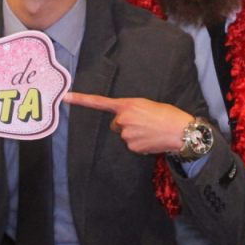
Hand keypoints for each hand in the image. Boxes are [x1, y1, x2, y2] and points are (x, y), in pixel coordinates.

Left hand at [65, 91, 193, 154]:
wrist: (180, 130)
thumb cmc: (166, 114)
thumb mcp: (145, 104)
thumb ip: (130, 109)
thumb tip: (124, 118)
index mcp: (125, 104)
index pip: (98, 102)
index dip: (80, 100)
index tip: (65, 97)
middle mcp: (122, 119)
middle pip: (115, 124)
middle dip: (125, 124)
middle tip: (143, 122)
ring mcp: (126, 134)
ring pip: (124, 135)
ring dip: (134, 134)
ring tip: (150, 130)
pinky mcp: (132, 147)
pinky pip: (131, 145)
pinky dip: (139, 143)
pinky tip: (151, 139)